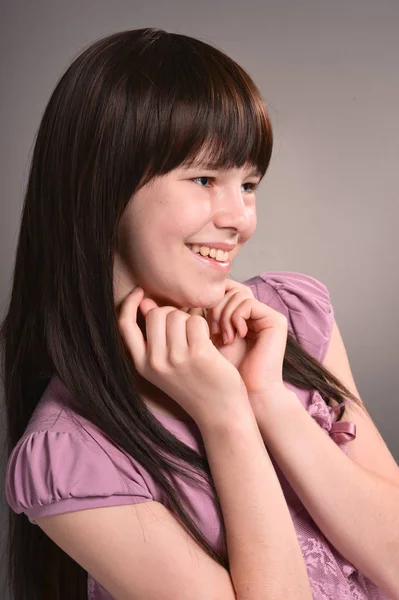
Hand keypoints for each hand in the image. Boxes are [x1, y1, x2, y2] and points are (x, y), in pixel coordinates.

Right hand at [117, 287, 249, 428]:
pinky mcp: (198, 354)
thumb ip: (153, 337)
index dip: (129, 304)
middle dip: (172, 313)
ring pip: (177, 315)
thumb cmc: (196, 386)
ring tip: (198, 339)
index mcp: (142, 365)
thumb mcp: (166, 366)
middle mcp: (155, 362)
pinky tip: (210, 341)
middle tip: (185, 328)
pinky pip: (196, 321)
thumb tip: (145, 303)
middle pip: (156, 314)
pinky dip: (205, 325)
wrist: (220, 414)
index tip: (140, 292)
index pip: (124, 325)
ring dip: (190, 320)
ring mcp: (176, 358)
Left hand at [204, 278, 288, 406]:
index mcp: (240, 315)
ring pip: (236, 294)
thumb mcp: (203, 340)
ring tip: (224, 337)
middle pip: (228, 290)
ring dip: (224, 315)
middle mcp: (255, 313)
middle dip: (214, 309)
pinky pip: (247, 302)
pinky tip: (235, 336)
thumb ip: (194, 317)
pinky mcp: (276, 320)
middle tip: (212, 332)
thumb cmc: (222, 373)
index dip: (206, 304)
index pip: (220, 292)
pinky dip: (235, 317)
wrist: (247, 394)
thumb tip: (170, 298)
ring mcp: (267, 315)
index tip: (200, 327)